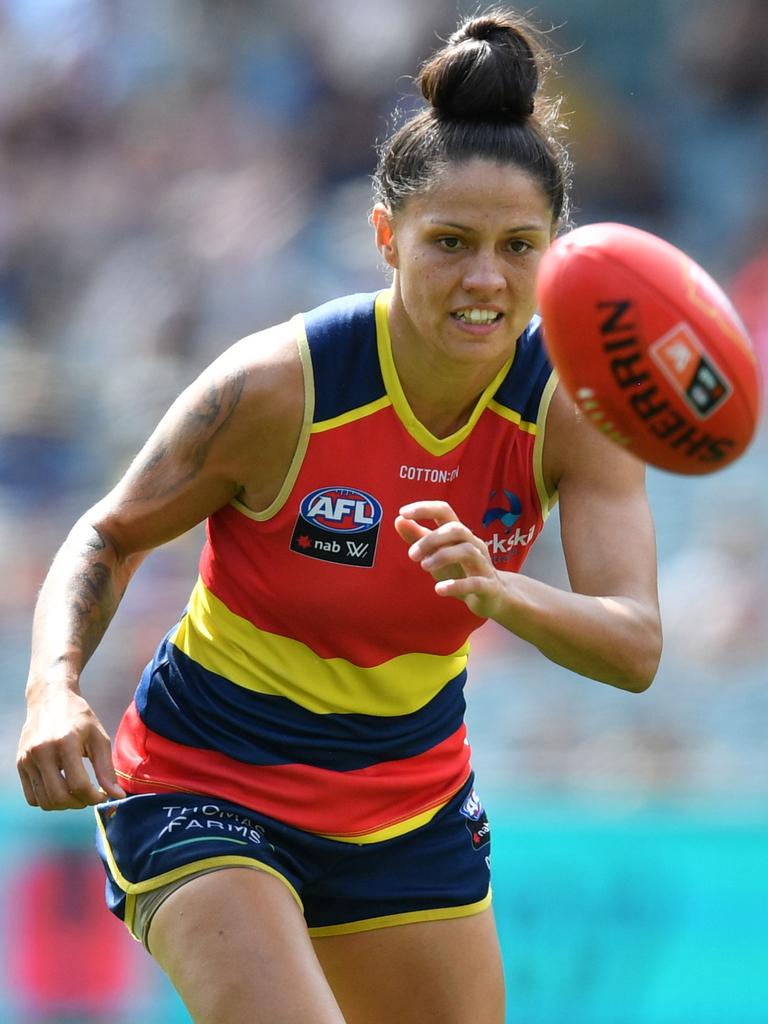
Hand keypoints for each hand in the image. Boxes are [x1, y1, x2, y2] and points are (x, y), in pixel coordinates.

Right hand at [17, 688, 125, 810]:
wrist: (50, 698)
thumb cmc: (79, 717)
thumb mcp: (98, 737)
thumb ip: (106, 768)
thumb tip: (117, 796)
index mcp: (65, 742)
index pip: (78, 784)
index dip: (94, 797)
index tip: (102, 796)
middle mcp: (42, 751)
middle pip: (59, 797)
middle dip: (79, 803)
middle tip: (90, 797)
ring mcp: (27, 759)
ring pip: (44, 801)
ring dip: (64, 805)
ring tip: (77, 794)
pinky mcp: (20, 764)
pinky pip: (32, 797)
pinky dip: (48, 801)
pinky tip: (61, 789)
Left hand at [394, 500, 505, 618]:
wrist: (492, 596)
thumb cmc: (460, 571)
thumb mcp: (436, 554)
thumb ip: (418, 538)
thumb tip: (398, 520)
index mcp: (459, 534)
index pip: (444, 511)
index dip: (424, 508)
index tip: (403, 512)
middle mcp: (473, 544)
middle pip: (455, 529)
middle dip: (431, 539)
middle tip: (411, 555)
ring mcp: (483, 564)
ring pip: (467, 551)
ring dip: (442, 556)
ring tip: (424, 566)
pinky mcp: (489, 586)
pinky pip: (475, 583)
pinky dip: (456, 585)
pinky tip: (439, 590)